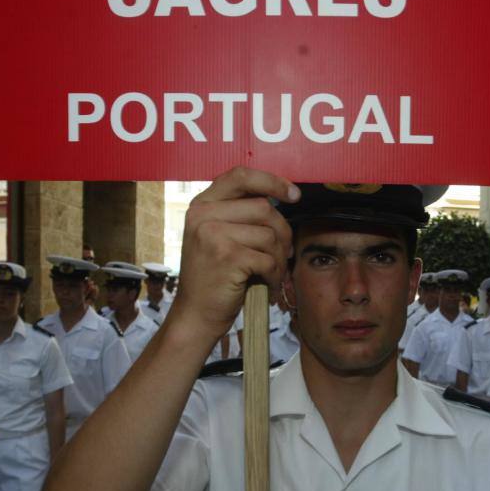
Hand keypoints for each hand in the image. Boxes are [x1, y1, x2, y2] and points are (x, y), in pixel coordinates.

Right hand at [169, 167, 297, 342]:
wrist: (195, 315)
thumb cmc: (214, 278)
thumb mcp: (216, 236)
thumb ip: (238, 214)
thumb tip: (283, 198)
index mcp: (202, 205)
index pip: (240, 175)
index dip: (272, 181)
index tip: (294, 195)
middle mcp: (202, 215)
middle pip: (263, 207)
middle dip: (283, 232)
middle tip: (283, 253)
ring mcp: (212, 235)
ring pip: (269, 234)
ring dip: (279, 257)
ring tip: (273, 272)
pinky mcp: (227, 257)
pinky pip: (268, 258)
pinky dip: (275, 274)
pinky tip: (268, 283)